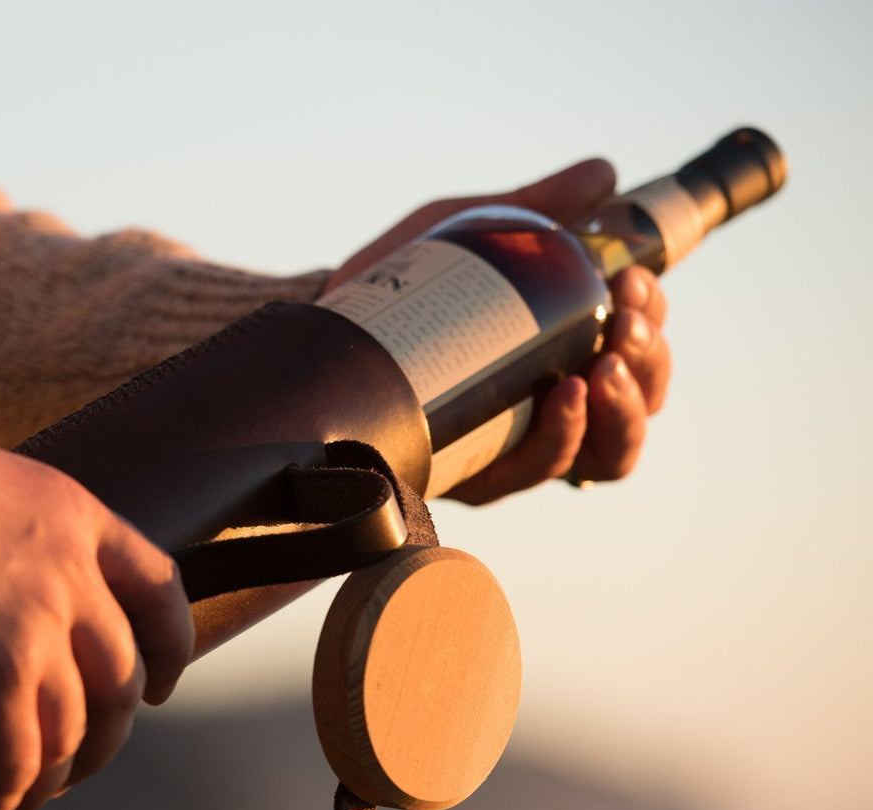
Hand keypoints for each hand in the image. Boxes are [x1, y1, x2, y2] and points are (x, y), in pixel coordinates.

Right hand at [0, 413, 193, 809]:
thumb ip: (7, 527)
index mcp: (75, 517)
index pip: (158, 590)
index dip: (168, 650)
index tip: (159, 689)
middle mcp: (73, 574)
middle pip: (119, 682)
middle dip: (101, 739)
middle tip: (68, 767)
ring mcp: (40, 628)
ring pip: (68, 736)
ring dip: (42, 784)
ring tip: (7, 804)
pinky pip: (11, 765)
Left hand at [320, 160, 671, 504]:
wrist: (320, 324)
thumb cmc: (401, 280)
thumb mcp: (471, 230)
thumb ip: (534, 206)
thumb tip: (602, 172)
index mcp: (566, 351)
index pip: (639, 350)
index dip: (653, 320)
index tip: (631, 281)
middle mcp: (551, 408)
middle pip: (638, 404)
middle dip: (646, 361)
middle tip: (622, 321)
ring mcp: (514, 445)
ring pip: (605, 452)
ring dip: (622, 409)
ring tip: (602, 366)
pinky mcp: (474, 473)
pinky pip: (535, 472)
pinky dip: (561, 439)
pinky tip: (566, 399)